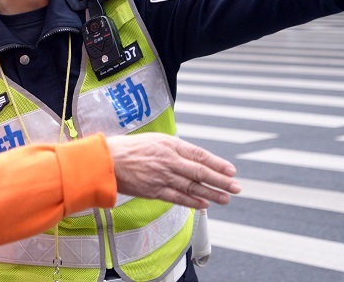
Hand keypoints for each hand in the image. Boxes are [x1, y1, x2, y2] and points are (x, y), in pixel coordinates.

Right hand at [106, 133, 240, 209]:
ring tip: (226, 198)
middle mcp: (170, 160)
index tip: (231, 170)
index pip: (200, 155)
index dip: (218, 163)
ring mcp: (163, 177)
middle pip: (201, 172)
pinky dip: (193, 201)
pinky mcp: (155, 191)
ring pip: (193, 187)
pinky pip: (178, 198)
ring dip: (212, 193)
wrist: (107, 161)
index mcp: (170, 144)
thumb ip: (173, 148)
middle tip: (236, 187)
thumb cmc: (129, 148)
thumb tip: (191, 157)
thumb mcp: (154, 140)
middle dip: (221, 180)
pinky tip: (205, 204)